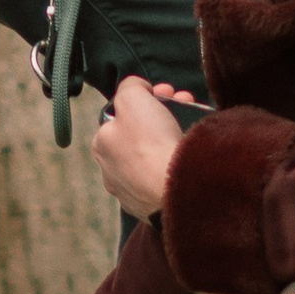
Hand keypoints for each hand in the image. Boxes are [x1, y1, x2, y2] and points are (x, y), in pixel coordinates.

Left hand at [94, 73, 192, 216]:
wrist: (177, 188)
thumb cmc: (152, 142)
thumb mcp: (134, 96)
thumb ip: (130, 86)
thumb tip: (136, 87)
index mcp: (102, 144)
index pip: (122, 114)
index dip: (145, 99)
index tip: (166, 93)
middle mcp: (111, 170)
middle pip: (140, 133)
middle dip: (161, 115)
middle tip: (183, 105)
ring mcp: (131, 192)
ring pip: (153, 155)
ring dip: (170, 137)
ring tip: (192, 128)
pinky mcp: (152, 206)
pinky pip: (164, 177)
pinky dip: (176, 164)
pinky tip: (187, 156)